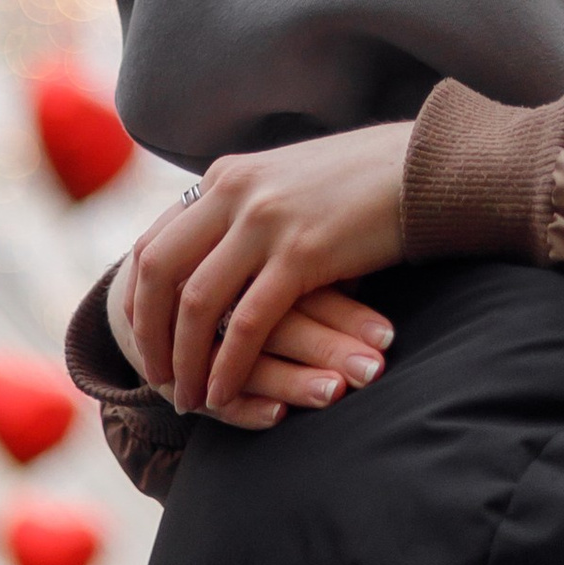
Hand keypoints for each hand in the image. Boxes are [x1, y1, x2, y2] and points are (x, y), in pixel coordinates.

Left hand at [110, 124, 412, 417]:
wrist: (425, 167)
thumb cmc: (365, 184)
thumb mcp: (288, 183)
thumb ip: (249, 211)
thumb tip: (220, 255)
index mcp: (226, 177)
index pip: (154, 242)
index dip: (138, 298)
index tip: (139, 338)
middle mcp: (235, 192)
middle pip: (159, 271)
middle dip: (147, 331)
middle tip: (153, 375)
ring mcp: (266, 220)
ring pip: (197, 301)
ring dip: (184, 358)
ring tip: (186, 397)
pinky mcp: (303, 252)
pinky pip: (248, 321)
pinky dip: (229, 364)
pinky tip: (224, 392)